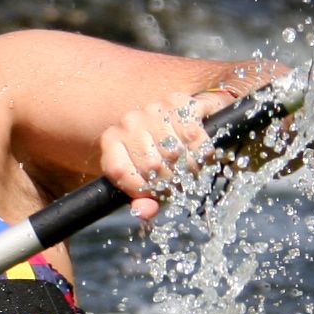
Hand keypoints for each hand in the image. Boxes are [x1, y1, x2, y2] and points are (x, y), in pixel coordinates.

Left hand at [99, 90, 226, 221]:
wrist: (186, 119)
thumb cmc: (161, 154)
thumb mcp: (147, 180)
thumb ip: (143, 199)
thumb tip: (144, 211)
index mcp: (111, 140)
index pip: (121, 173)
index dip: (142, 189)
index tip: (156, 193)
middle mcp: (128, 122)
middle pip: (150, 165)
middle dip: (170, 181)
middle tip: (180, 182)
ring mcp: (152, 110)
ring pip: (173, 152)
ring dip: (189, 167)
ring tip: (191, 168)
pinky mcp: (178, 102)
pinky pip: (192, 134)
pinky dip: (201, 149)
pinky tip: (201, 152)